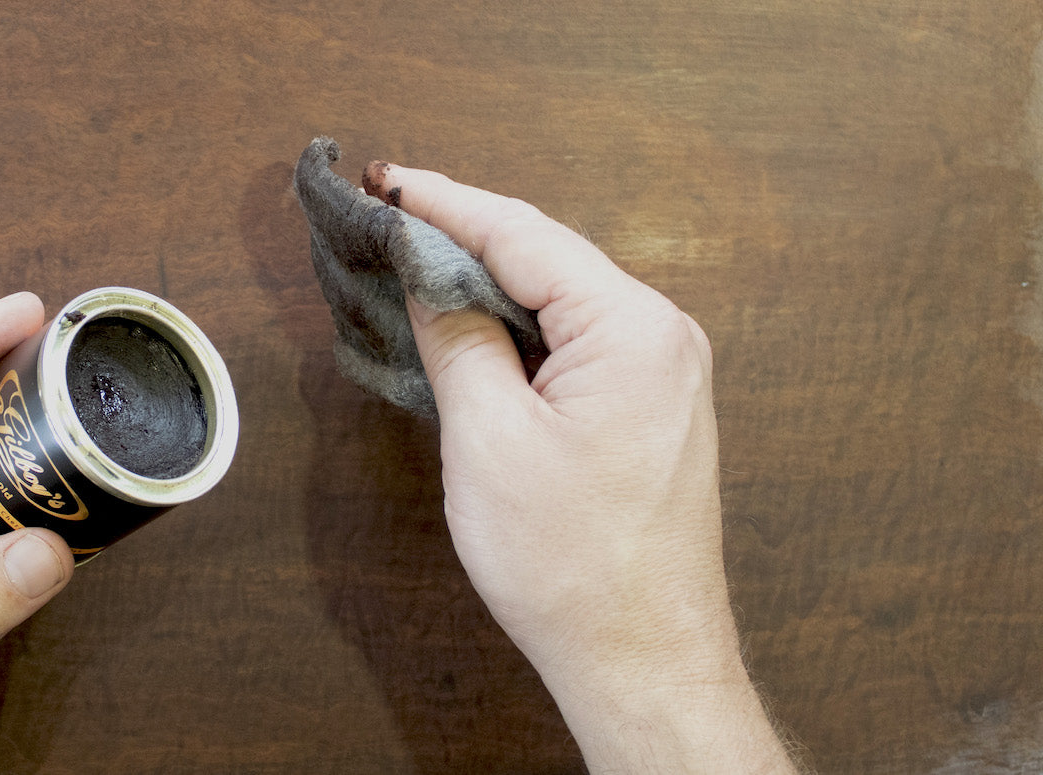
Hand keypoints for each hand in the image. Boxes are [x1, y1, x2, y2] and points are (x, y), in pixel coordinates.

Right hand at [368, 166, 797, 772]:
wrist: (642, 659)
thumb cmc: (573, 566)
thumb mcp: (490, 440)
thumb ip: (458, 340)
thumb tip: (430, 277)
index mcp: (633, 330)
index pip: (524, 235)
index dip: (445, 203)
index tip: (384, 182)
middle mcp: (663, 338)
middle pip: (547, 259)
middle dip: (463, 237)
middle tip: (386, 216)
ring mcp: (662, 375)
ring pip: (559, 302)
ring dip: (486, 286)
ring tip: (412, 263)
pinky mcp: (649, 410)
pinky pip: (575, 344)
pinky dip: (517, 332)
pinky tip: (468, 331)